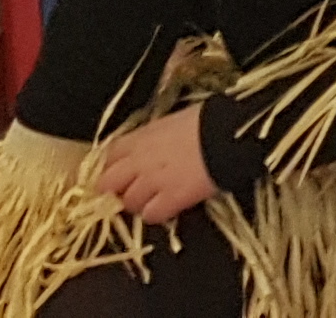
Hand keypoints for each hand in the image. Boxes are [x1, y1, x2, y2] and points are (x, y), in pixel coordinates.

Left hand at [94, 105, 216, 224]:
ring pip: (129, 203)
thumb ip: (155, 137)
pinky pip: (151, 215)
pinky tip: (169, 208)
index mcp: (139, 138)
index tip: (122, 171)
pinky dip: (157, 214)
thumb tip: (153, 145)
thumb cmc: (207, 120)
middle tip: (132, 190)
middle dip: (116, 189)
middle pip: (108, 184)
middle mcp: (138, 162)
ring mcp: (152, 183)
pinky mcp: (170, 200)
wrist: (228, 134)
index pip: (109, 156)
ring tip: (155, 200)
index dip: (113, 167)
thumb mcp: (173, 121)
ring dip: (139, 204)